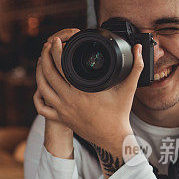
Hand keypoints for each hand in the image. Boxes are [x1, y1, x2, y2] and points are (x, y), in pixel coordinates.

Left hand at [34, 28, 140, 152]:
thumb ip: (136, 66)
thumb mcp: (129, 88)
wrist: (112, 137)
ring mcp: (62, 110)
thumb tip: (140, 48)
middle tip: (48, 47)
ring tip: (42, 62)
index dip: (56, 50)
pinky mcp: (60, 119)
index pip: (62, 66)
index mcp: (82, 91)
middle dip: (45, 57)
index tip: (56, 41)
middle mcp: (69, 100)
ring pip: (42, 89)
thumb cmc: (119, 113)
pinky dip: (38, 97)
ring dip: (39, 74)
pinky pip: (42, 108)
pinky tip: (40, 87)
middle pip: (48, 75)